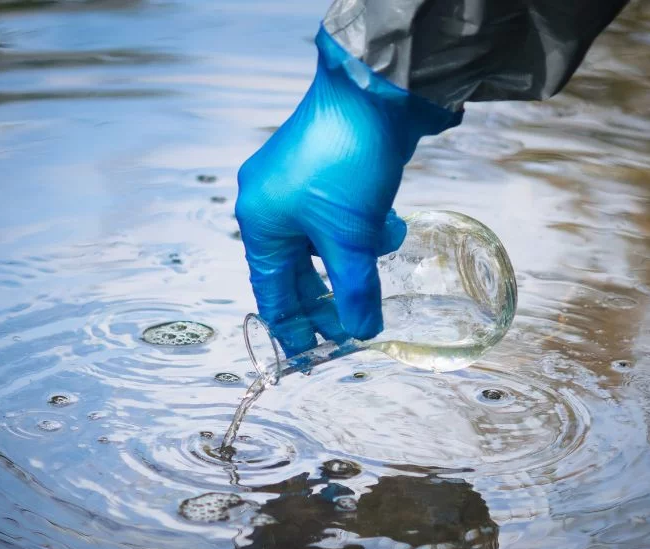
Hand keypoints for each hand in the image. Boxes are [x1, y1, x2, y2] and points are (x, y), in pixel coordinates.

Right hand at [235, 26, 459, 355]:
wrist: (376, 91)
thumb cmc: (347, 161)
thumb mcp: (352, 238)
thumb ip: (355, 290)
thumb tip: (363, 331)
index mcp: (260, 220)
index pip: (270, 291)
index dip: (293, 327)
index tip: (313, 357)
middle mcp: (272, 201)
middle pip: (297, 270)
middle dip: (328, 298)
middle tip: (352, 330)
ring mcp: (301, 183)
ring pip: (326, 242)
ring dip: (354, 258)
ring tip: (378, 266)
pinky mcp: (330, 169)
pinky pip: (342, 216)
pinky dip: (364, 228)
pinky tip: (389, 225)